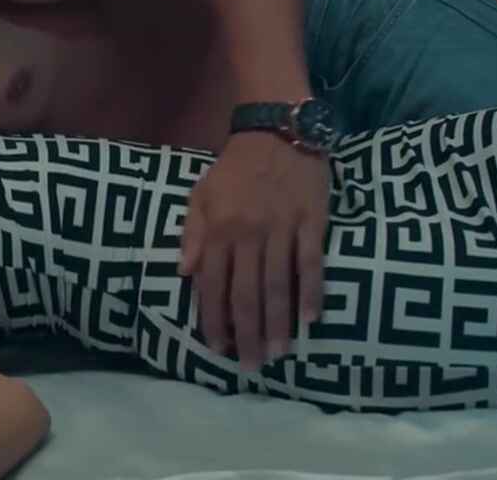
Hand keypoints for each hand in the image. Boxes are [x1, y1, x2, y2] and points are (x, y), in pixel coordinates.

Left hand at [178, 131, 330, 370]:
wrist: (277, 129)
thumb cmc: (234, 167)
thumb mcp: (201, 194)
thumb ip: (191, 233)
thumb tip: (183, 272)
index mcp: (218, 229)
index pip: (212, 284)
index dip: (214, 319)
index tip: (218, 348)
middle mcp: (248, 233)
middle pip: (246, 293)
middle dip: (247, 333)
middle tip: (251, 367)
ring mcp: (282, 229)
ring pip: (278, 284)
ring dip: (278, 323)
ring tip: (279, 353)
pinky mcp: (313, 222)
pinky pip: (312, 263)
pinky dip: (311, 292)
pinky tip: (310, 320)